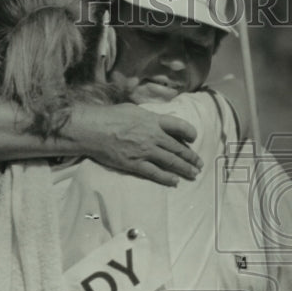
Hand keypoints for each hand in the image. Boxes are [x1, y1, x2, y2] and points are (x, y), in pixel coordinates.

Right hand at [70, 103, 201, 185]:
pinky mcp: (135, 164)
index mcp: (154, 120)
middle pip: (178, 148)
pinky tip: (175, 181)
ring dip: (184, 169)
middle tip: (199, 163)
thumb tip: (157, 120)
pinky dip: (167, 178)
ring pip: (171, 162)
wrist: (92, 130)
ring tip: (193, 174)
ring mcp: (145, 151)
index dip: (190, 132)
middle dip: (191, 157)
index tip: (194, 138)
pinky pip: (155, 173)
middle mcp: (153, 136)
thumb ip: (148, 116)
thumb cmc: (109, 116)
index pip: (179, 126)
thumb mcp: (133, 109)